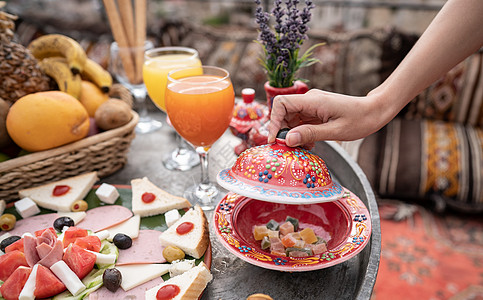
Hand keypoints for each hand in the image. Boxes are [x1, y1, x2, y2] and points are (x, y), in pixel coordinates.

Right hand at [267, 89, 390, 146]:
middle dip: (283, 130)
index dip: (274, 120)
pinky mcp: (316, 111)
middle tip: (288, 148)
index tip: (275, 139)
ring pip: (291, 118)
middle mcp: (310, 100)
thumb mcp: (335, 131)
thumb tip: (287, 140)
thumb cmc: (359, 120)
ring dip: (292, 134)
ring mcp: (312, 105)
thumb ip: (310, 134)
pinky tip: (309, 144)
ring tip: (301, 148)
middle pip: (284, 112)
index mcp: (313, 100)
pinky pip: (301, 121)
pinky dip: (301, 133)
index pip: (281, 103)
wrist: (375, 111)